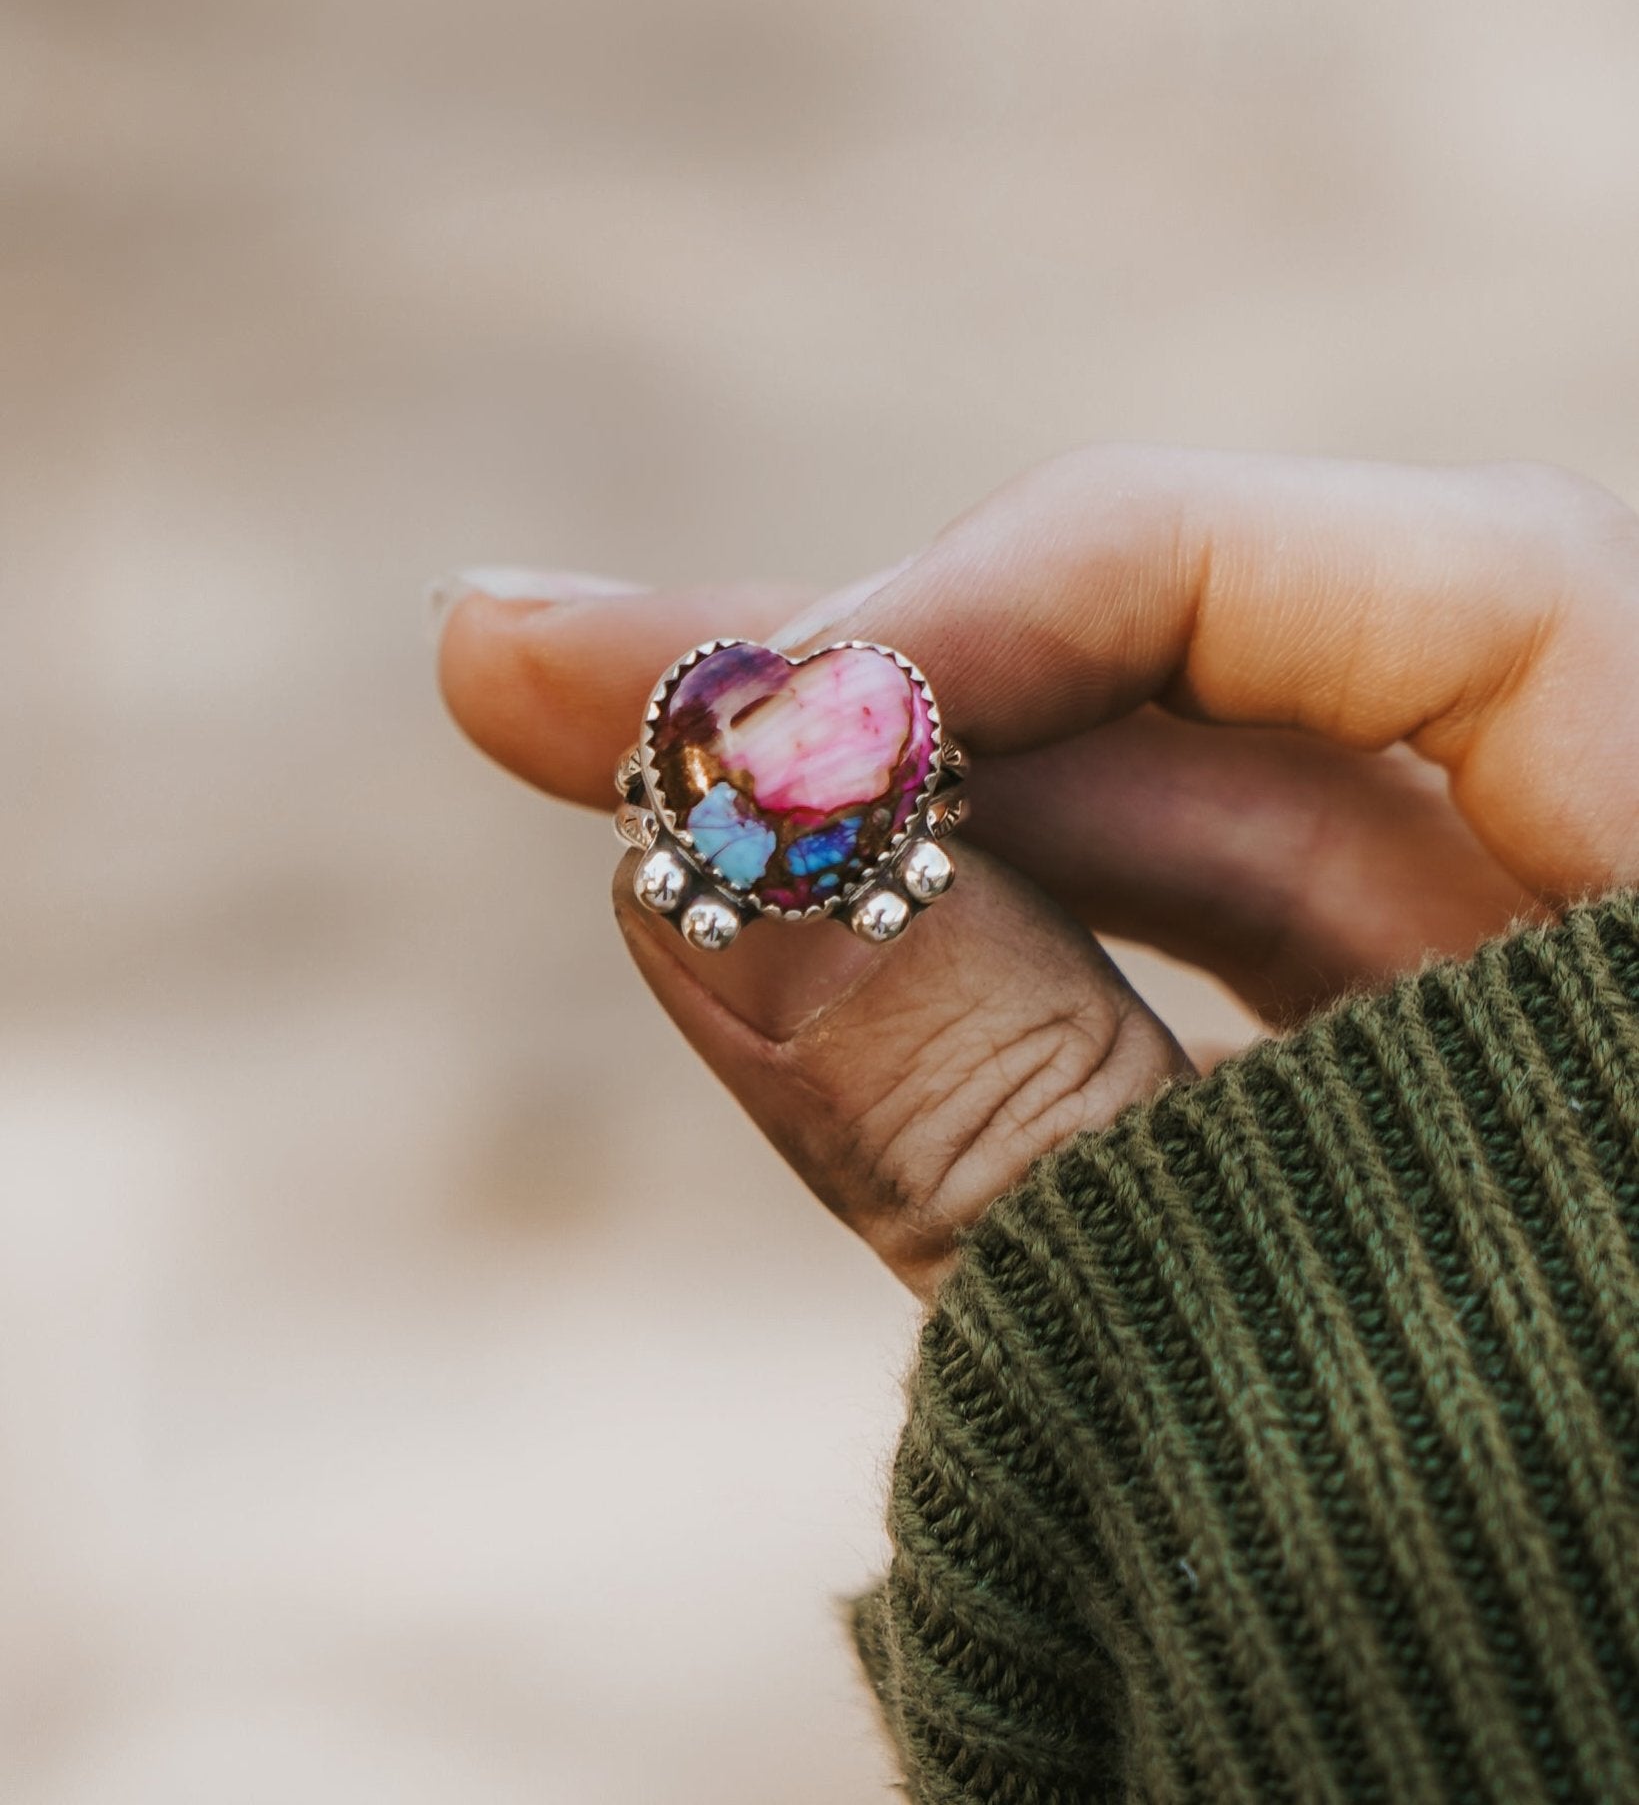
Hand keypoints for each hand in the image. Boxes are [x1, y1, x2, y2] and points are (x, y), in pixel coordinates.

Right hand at [437, 450, 1638, 1296]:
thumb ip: (1011, 1124)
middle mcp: (1637, 937)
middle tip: (548, 669)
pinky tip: (787, 946)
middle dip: (915, 707)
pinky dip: (999, 996)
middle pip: (1278, 724)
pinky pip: (1201, 1030)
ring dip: (918, 839)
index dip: (1093, 588)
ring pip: (1220, 877)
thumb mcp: (1269, 1399)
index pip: (1479, 591)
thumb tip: (705, 860)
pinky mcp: (1416, 1171)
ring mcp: (1539, 1061)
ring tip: (634, 804)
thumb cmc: (1540, 1713)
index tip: (777, 702)